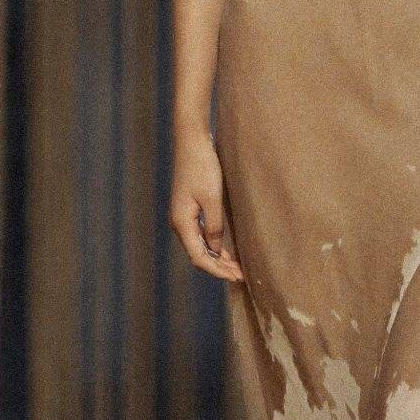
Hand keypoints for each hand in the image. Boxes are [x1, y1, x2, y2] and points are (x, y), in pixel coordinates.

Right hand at [170, 129, 244, 281]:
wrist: (192, 143)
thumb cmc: (202, 167)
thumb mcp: (213, 199)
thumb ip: (215, 226)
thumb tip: (217, 250)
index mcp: (182, 223)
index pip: (199, 257)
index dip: (218, 270)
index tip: (236, 277)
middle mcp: (179, 223)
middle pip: (198, 255)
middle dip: (219, 268)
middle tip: (240, 276)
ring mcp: (183, 216)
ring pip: (199, 246)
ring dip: (217, 258)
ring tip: (236, 268)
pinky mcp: (189, 209)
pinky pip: (200, 235)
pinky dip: (213, 245)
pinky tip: (226, 251)